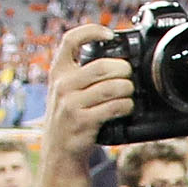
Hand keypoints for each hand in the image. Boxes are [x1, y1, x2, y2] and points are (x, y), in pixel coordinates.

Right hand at [43, 27, 134, 165]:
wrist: (59, 155)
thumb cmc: (70, 120)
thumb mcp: (66, 93)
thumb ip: (81, 76)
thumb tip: (117, 59)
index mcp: (58, 72)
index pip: (70, 40)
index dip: (91, 31)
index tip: (109, 33)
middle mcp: (62, 85)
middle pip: (102, 66)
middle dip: (123, 69)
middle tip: (129, 76)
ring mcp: (70, 104)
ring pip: (112, 87)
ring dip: (128, 89)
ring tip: (129, 93)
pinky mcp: (82, 121)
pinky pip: (114, 106)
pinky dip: (127, 106)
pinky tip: (127, 107)